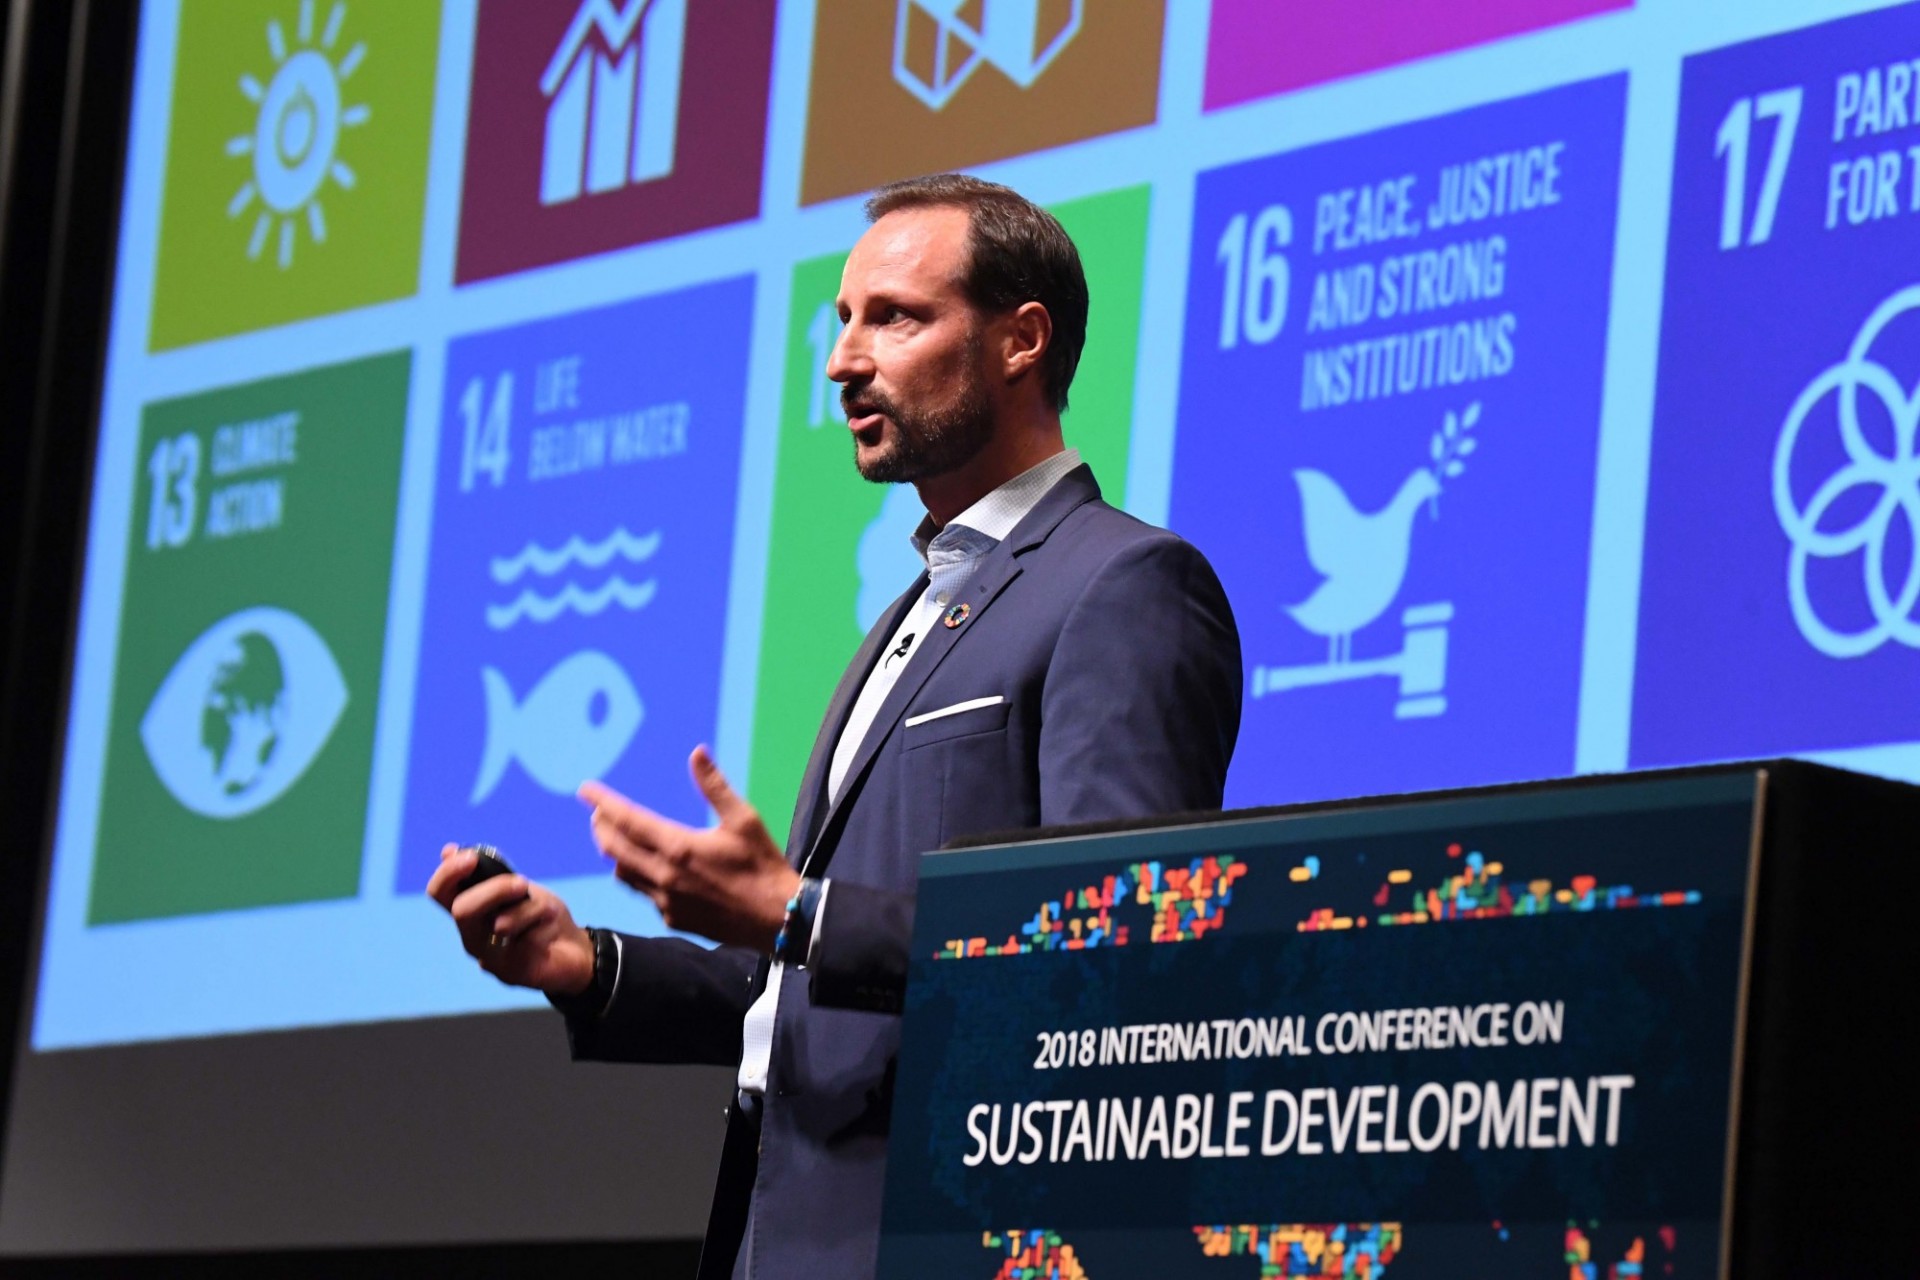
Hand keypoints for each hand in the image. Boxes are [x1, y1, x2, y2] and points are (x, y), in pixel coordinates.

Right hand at [426, 844, 594, 996]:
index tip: (471, 858)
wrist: (575, 949)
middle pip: (462, 910)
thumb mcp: (519, 888)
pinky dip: (546, 926)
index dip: (448, 873)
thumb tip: (448, 850)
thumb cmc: (542, 916)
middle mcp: (471, 936)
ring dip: (532, 908)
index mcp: (469, 911)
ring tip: (547, 912)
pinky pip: (528, 939)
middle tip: (523, 883)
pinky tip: (551, 933)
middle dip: (494, 889)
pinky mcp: (512, 972)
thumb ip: (490, 874)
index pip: (439, 893)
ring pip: (502, 923)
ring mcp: (489, 958)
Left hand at [579, 746, 799, 952]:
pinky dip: (637, 875)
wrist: (778, 918)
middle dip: (601, 827)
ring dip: (615, 852)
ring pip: (624, 874)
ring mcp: (666, 902)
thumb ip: (714, 786)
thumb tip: (696, 752)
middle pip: (615, 848)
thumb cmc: (763, 865)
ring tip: (615, 837)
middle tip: (596, 812)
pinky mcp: (673, 918)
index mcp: (679, 848)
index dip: (604, 803)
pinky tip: (647, 868)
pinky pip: (643, 893)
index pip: (628, 821)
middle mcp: (664, 876)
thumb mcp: (744, 819)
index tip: (585, 790)